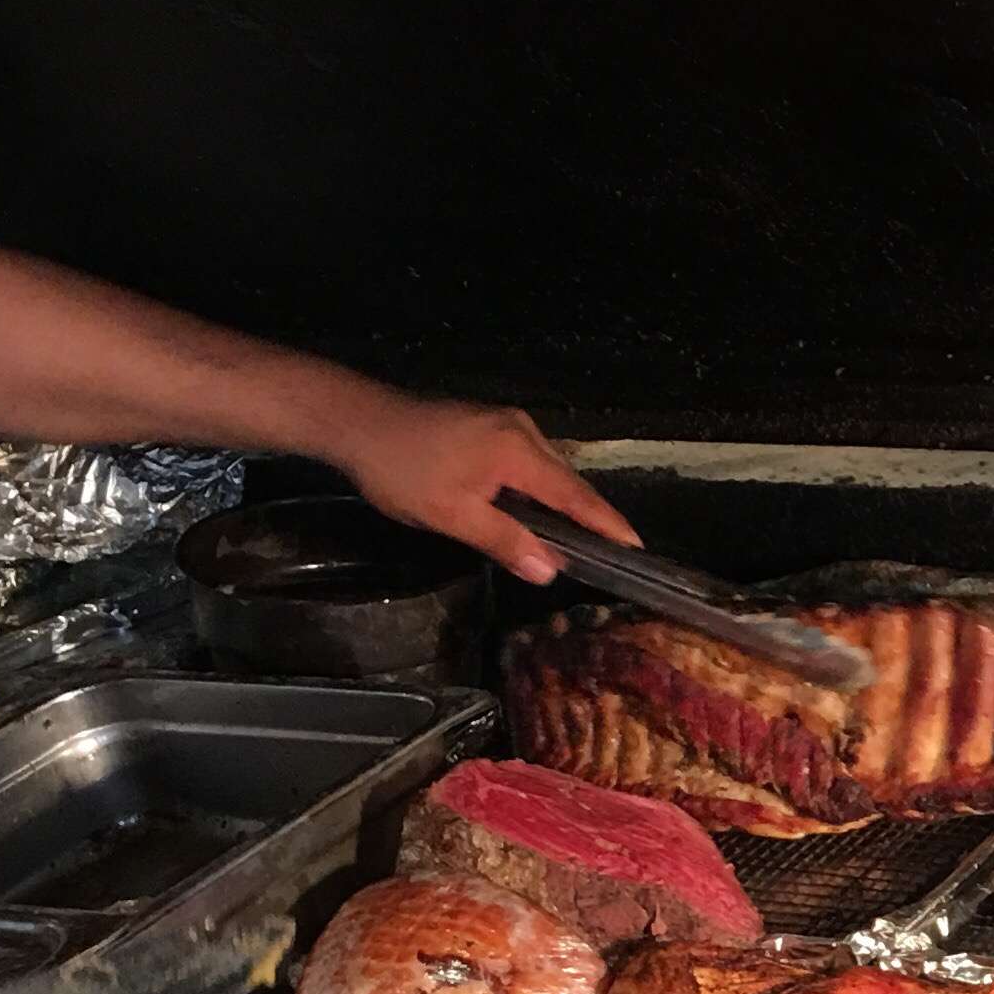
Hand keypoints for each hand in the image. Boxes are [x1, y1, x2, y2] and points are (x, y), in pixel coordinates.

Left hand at [331, 395, 636, 582]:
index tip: (637, 548)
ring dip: (559, 504)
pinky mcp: (489, 424)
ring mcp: (505, 423)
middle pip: (566, 481)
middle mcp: (522, 430)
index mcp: (519, 451)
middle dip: (588, 518)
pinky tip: (532, 511)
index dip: (608, 524)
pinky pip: (528, 461)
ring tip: (576, 540)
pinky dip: (538, 489)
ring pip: (547, 471)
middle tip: (609, 555)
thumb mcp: (451, 515)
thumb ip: (505, 541)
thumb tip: (550, 571)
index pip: (576, 496)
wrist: (356, 421)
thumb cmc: (402, 470)